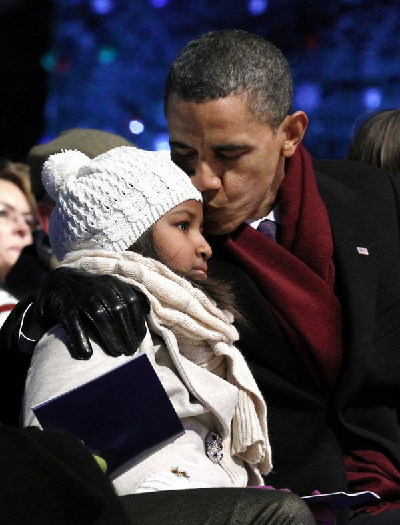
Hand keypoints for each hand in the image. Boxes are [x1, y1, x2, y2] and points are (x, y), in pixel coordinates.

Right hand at [31, 267, 148, 359]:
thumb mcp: (111, 288)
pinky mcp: (64, 308)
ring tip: (117, 352)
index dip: (137, 321)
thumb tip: (147, 311)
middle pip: (118, 310)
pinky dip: (81, 339)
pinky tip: (87, 354)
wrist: (58, 282)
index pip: (131, 301)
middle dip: (126, 332)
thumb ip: (128, 297)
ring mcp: (80, 297)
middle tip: (130, 350)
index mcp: (112, 283)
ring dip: (110, 336)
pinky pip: (73, 324)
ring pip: (99, 316)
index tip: (141, 339)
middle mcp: (98, 287)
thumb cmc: (92, 292)